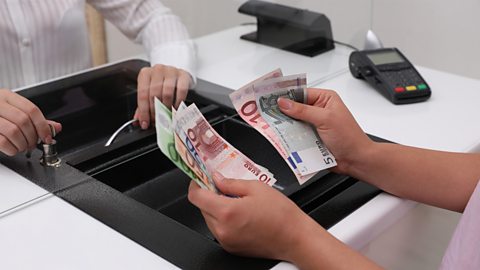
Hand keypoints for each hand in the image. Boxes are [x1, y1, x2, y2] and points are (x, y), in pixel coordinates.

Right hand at [0, 89, 61, 155]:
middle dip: (33, 137)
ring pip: (13, 131)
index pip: (31, 109)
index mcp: (6, 96)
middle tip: (33, 144)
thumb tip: (55, 127)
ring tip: (22, 146)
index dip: (43, 126)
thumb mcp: (14, 112)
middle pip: (24, 121)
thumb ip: (34, 120)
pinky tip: (12, 149)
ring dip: (23, 144)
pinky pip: (2, 141)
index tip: (47, 137)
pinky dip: (12, 149)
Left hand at [135, 64, 191, 128]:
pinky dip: (178, 103)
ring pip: (167, 93)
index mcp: (145, 74)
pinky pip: (181, 91)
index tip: (145, 123)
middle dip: (155, 112)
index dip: (143, 111)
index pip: (142, 94)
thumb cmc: (162, 84)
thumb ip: (143, 106)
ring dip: (166, 108)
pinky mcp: (184, 75)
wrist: (176, 74)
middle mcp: (157, 70)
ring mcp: (171, 71)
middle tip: (156, 122)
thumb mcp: (150, 92)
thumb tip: (138, 121)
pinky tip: (175, 109)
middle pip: (154, 94)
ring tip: (166, 117)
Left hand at [188, 173, 316, 260]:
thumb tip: (217, 179)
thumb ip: (231, 182)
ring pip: (210, 219)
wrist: (295, 238)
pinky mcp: (231, 248)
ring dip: (216, 208)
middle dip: (209, 195)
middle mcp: (223, 229)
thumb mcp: (256, 188)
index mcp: (227, 212)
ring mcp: (226, 241)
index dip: (196, 184)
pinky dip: (224, 219)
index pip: (196, 197)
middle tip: (221, 185)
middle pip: (202, 208)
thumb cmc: (281, 214)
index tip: (201, 178)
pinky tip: (240, 213)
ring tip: (236, 200)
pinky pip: (219, 230)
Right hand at [278, 88, 372, 173]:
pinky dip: (290, 137)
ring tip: (272, 126)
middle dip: (283, 112)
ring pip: (294, 122)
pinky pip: (296, 135)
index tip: (270, 98)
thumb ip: (303, 110)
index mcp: (325, 98)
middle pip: (295, 108)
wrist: (355, 160)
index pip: (300, 92)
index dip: (286, 95)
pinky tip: (282, 137)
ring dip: (286, 126)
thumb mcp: (325, 119)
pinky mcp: (310, 138)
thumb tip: (284, 103)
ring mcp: (313, 124)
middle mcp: (318, 110)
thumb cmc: (349, 137)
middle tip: (267, 113)